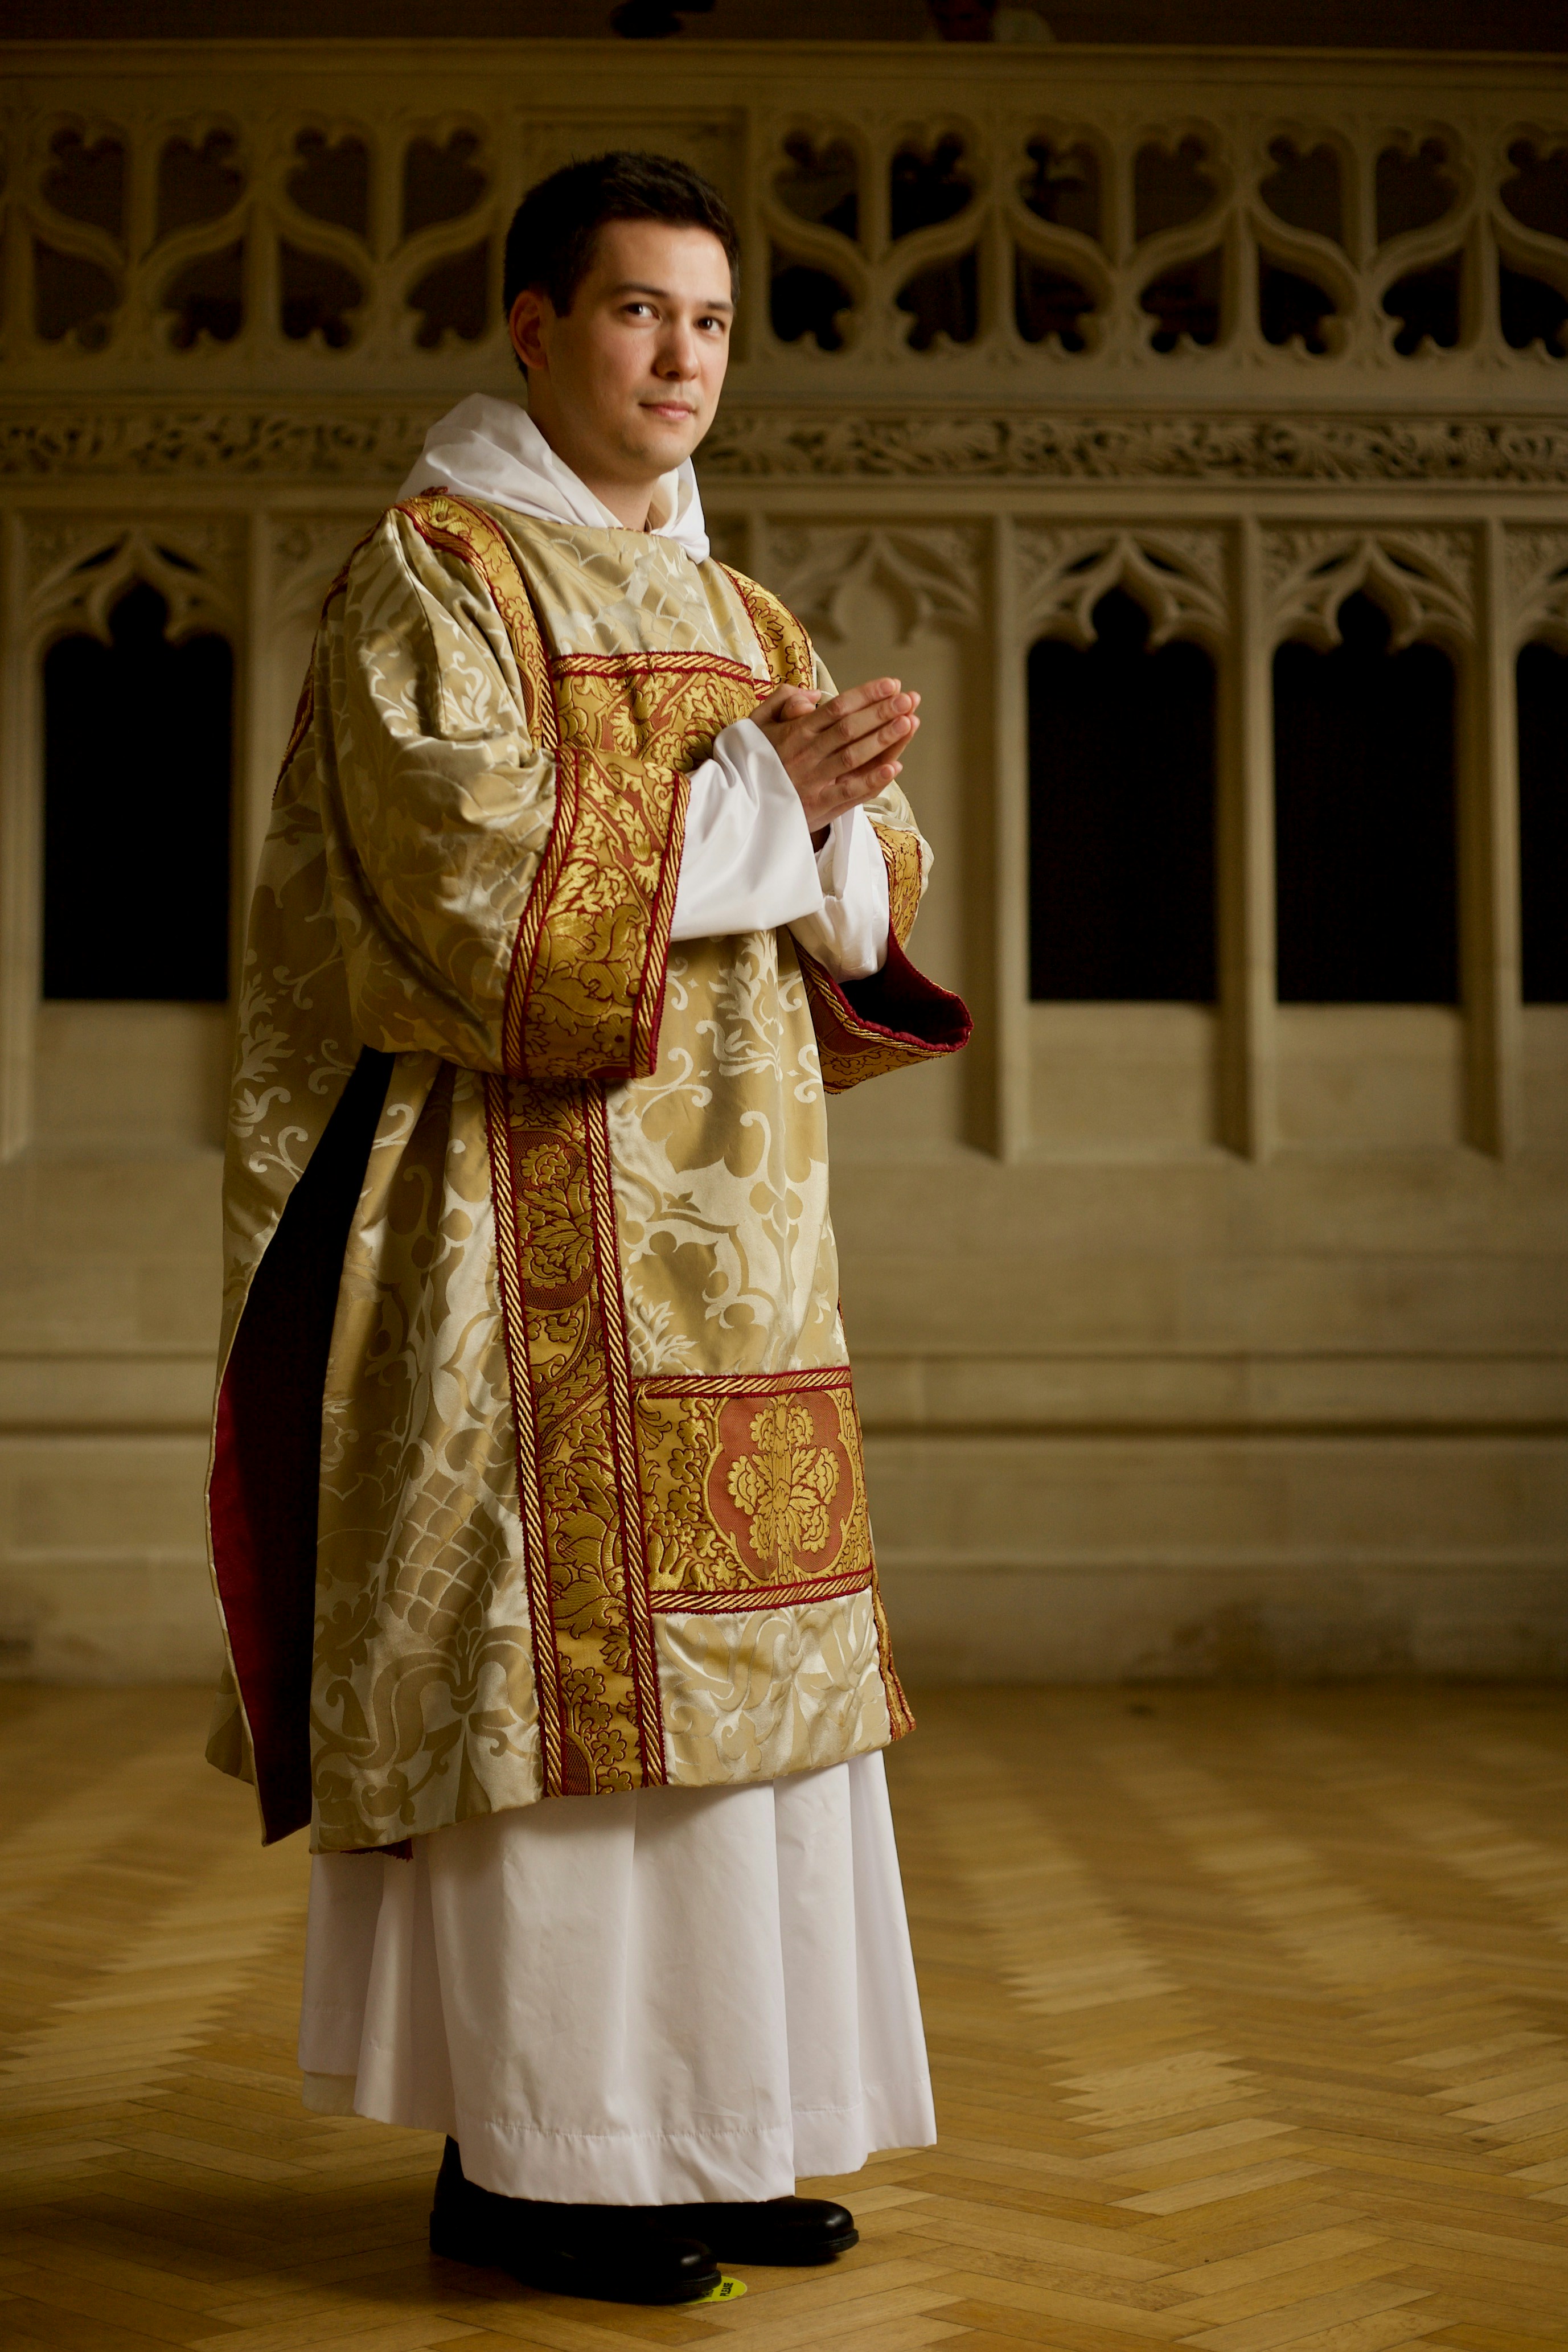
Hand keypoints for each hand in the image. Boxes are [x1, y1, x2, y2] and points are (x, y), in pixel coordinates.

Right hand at [751, 676, 919, 844]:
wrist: (735, 806)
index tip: (891, 684)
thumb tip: (815, 693)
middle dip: (882, 713)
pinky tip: (895, 766)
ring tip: (910, 723)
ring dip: (884, 740)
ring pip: (854, 758)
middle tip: (910, 699)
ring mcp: (814, 782)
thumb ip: (782, 700)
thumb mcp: (756, 722)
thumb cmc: (749, 760)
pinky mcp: (819, 808)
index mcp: (794, 733)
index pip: (836, 708)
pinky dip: (873, 781)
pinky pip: (850, 793)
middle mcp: (806, 756)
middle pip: (850, 730)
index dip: (866, 695)